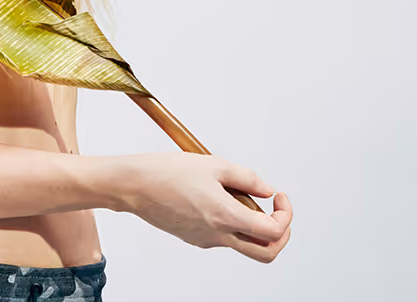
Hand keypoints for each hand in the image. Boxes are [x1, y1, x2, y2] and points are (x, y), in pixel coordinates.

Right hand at [112, 152, 292, 262]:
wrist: (132, 185)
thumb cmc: (165, 172)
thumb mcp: (213, 164)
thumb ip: (246, 178)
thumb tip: (266, 189)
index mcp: (225, 217)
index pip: (273, 231)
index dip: (285, 215)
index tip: (278, 197)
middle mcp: (217, 235)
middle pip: (265, 253)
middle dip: (279, 234)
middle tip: (276, 212)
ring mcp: (204, 239)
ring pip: (242, 243)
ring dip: (252, 225)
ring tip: (237, 195)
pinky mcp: (193, 237)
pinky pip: (221, 236)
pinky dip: (229, 221)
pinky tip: (215, 197)